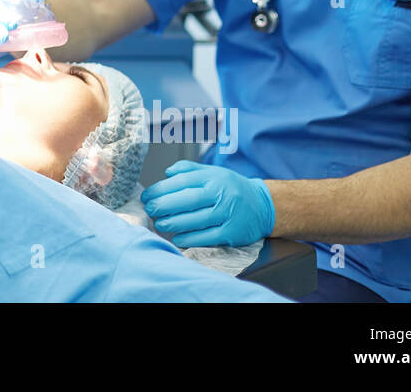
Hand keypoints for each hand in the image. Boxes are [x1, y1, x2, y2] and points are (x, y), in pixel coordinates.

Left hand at [141, 161, 275, 246]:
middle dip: (164, 206)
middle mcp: (220, 194)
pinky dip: (190, 239)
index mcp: (213, 178)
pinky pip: (207, 237)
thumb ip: (190, 170)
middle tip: (150, 210)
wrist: (263, 205)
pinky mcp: (232, 232)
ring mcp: (227, 214)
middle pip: (187, 200)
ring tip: (159, 224)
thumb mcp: (214, 172)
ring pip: (195, 220)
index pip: (182, 182)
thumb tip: (167, 173)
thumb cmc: (232, 188)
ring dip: (173, 223)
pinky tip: (177, 238)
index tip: (147, 196)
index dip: (161, 189)